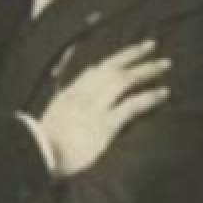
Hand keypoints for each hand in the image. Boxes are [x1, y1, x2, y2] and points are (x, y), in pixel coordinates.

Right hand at [39, 40, 170, 175]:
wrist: (38, 157)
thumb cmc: (43, 145)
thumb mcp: (52, 119)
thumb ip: (65, 105)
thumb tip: (74, 99)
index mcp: (68, 94)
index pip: (93, 71)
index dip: (114, 60)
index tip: (128, 55)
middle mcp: (82, 95)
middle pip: (111, 68)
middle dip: (133, 54)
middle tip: (152, 45)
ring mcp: (94, 109)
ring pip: (124, 80)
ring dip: (146, 70)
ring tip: (164, 65)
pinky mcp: (105, 125)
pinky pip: (131, 105)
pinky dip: (148, 97)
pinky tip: (163, 93)